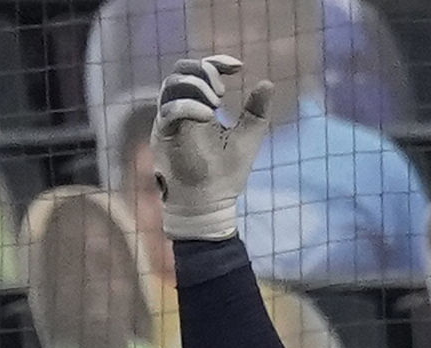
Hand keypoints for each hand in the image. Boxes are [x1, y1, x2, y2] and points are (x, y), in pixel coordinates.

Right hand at [153, 53, 275, 242]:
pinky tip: (208, 115)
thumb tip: (267, 82)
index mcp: (200, 106)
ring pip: (172, 85)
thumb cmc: (227, 173)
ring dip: (196, 86)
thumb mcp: (248, 136)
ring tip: (216, 103)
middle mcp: (182, 108)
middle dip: (203, 71)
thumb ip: (257, 111)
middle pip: (182, 70)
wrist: (211, 202)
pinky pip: (169, 109)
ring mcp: (170, 119)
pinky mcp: (163, 134)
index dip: (216, 62)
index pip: (200, 71)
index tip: (238, 67)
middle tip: (222, 92)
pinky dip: (188, 106)